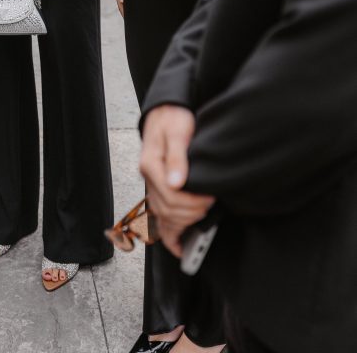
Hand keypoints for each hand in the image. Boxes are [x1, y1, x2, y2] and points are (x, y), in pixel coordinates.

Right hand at [140, 105, 214, 256]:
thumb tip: (177, 183)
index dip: (192, 202)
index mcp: (150, 165)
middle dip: (191, 212)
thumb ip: (177, 157)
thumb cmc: (173, 117)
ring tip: (202, 215)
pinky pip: (159, 217)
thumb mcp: (178, 130)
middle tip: (210, 203)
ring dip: (183, 222)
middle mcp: (148, 177)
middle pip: (167, 210)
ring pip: (163, 217)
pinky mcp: (157, 187)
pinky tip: (179, 248)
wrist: (165, 110)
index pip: (170, 196)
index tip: (210, 197)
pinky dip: (169, 233)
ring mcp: (151, 184)